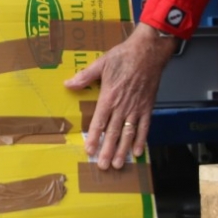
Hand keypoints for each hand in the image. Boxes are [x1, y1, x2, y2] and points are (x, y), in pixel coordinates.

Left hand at [65, 23, 177, 169]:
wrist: (148, 52)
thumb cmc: (124, 56)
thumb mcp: (101, 64)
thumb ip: (85, 77)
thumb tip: (68, 84)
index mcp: (109, 96)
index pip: (99, 121)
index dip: (94, 137)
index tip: (89, 150)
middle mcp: (122, 106)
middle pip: (114, 132)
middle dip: (107, 150)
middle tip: (102, 166)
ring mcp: (136, 108)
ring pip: (128, 133)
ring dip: (123, 150)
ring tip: (117, 164)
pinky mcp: (148, 107)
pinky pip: (145, 127)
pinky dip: (141, 140)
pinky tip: (138, 152)